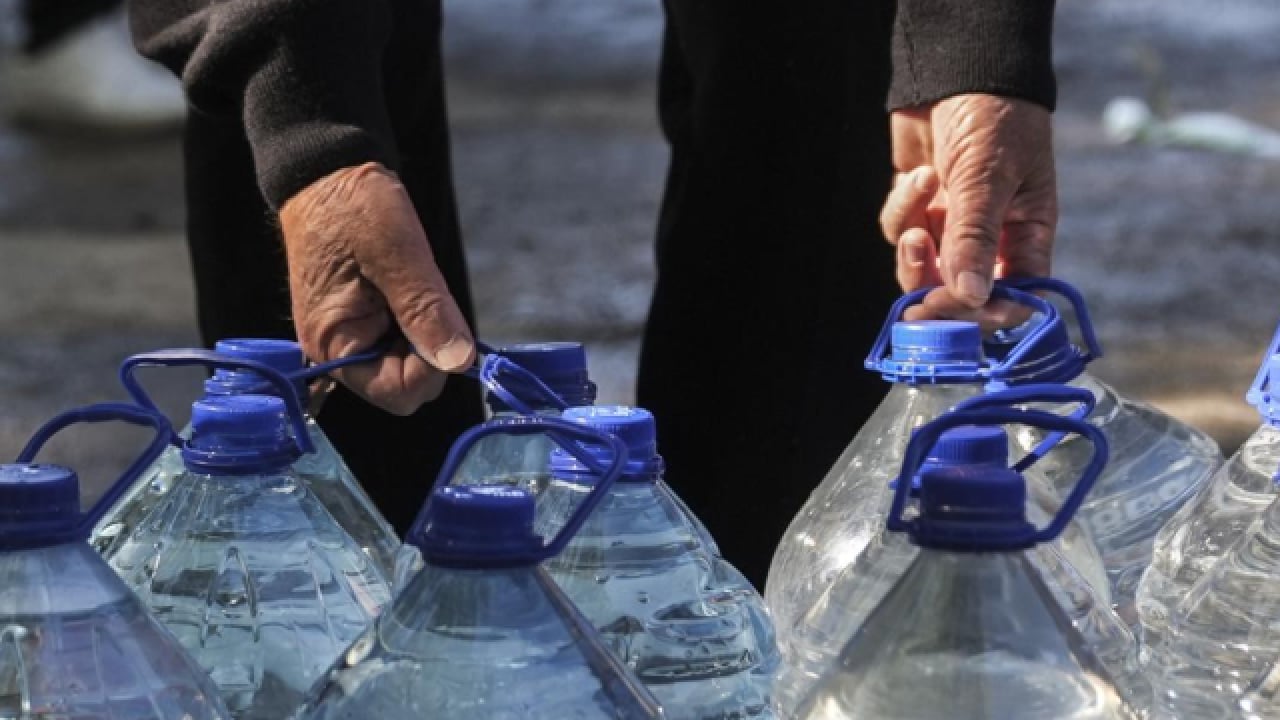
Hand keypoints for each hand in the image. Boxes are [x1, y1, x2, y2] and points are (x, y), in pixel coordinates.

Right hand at [279, 162, 475, 414]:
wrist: (328, 172)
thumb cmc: (353, 206)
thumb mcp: (396, 253)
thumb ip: (426, 310)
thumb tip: (459, 360)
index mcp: (335, 344)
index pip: (397, 394)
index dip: (431, 369)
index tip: (444, 326)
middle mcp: (339, 351)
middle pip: (406, 383)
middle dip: (429, 349)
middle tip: (426, 296)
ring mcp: (352, 337)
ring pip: (411, 362)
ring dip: (426, 332)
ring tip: (412, 283)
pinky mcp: (365, 321)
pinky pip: (405, 339)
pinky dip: (419, 320)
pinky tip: (410, 286)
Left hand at [879, 94, 1056, 326]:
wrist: (958, 68)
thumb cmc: (993, 116)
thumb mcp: (989, 175)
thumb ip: (976, 236)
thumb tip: (972, 295)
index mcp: (1026, 234)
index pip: (1013, 296)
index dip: (988, 312)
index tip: (961, 310)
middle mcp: (990, 237)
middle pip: (961, 294)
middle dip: (938, 298)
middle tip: (917, 306)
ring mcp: (950, 223)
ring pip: (923, 270)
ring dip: (913, 256)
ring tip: (915, 229)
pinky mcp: (917, 208)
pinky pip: (899, 232)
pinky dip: (901, 210)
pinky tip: (917, 174)